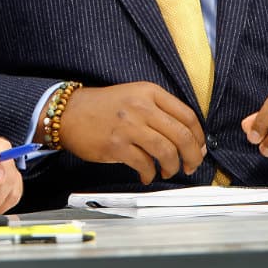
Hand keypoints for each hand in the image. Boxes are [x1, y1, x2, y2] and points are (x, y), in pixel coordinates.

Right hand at [58, 82, 206, 183]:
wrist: (68, 113)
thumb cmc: (103, 107)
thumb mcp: (134, 97)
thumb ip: (159, 112)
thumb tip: (188, 140)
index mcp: (149, 92)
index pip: (187, 115)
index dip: (199, 137)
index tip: (199, 148)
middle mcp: (141, 107)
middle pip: (181, 135)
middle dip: (192, 156)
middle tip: (191, 166)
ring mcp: (128, 126)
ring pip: (166, 151)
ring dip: (172, 167)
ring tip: (168, 171)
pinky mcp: (116, 145)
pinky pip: (144, 164)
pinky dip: (149, 174)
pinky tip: (146, 175)